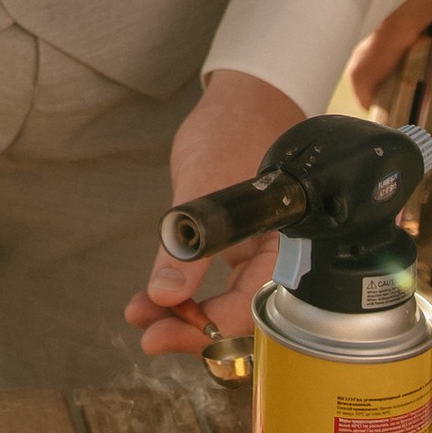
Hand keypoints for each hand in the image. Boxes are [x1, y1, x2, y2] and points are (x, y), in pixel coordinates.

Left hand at [126, 67, 303, 357]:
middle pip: (241, 317)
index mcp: (289, 245)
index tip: (160, 333)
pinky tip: (157, 298)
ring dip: (185, 315)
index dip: (205, 328)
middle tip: (147, 332)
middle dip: (191, 329)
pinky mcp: (241, 248)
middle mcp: (280, 258)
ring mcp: (260, 254)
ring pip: (227, 304)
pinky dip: (189, 294)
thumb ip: (185, 246)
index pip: (251, 308)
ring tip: (142, 314)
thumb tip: (164, 296)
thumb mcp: (200, 187)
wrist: (243, 99)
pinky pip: (220, 284)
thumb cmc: (234, 130)